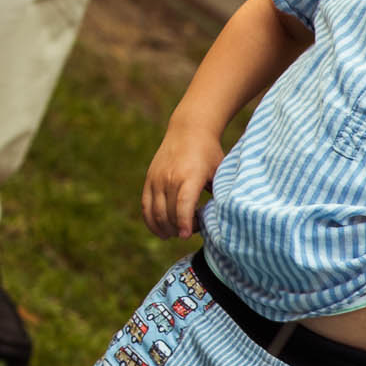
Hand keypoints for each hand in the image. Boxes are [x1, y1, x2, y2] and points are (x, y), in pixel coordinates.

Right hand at [141, 120, 223, 238]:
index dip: (184, 223)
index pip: (183, 204)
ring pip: (155, 211)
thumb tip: (221, 220)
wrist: (189, 130)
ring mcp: (156, 178)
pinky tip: (161, 231)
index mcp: (190, 176)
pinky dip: (150, 221)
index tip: (187, 236)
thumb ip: (219, 194)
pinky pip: (145, 205)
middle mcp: (169, 177)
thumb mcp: (219, 172)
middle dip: (179, 228)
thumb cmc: (209, 153)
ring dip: (165, 228)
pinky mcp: (149, 179)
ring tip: (176, 234)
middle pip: (168, 212)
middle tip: (192, 230)